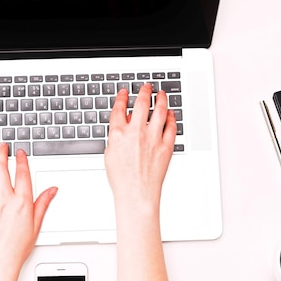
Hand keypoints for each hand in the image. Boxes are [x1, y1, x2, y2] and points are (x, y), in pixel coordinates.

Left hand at [0, 144, 56, 274]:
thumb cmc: (16, 247)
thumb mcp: (36, 225)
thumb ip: (43, 204)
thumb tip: (52, 190)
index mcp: (21, 202)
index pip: (21, 173)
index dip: (21, 159)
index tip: (20, 152)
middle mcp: (4, 199)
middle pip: (1, 168)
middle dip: (2, 153)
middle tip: (2, 146)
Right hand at [104, 84, 176, 207]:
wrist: (136, 194)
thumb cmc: (122, 179)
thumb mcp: (110, 154)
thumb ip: (116, 136)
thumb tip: (123, 124)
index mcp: (118, 134)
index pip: (119, 108)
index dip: (122, 97)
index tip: (124, 93)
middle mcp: (136, 132)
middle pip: (141, 104)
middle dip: (144, 92)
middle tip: (147, 87)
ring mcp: (152, 138)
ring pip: (159, 111)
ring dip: (161, 99)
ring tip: (161, 95)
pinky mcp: (166, 146)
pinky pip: (171, 127)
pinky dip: (171, 118)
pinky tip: (171, 114)